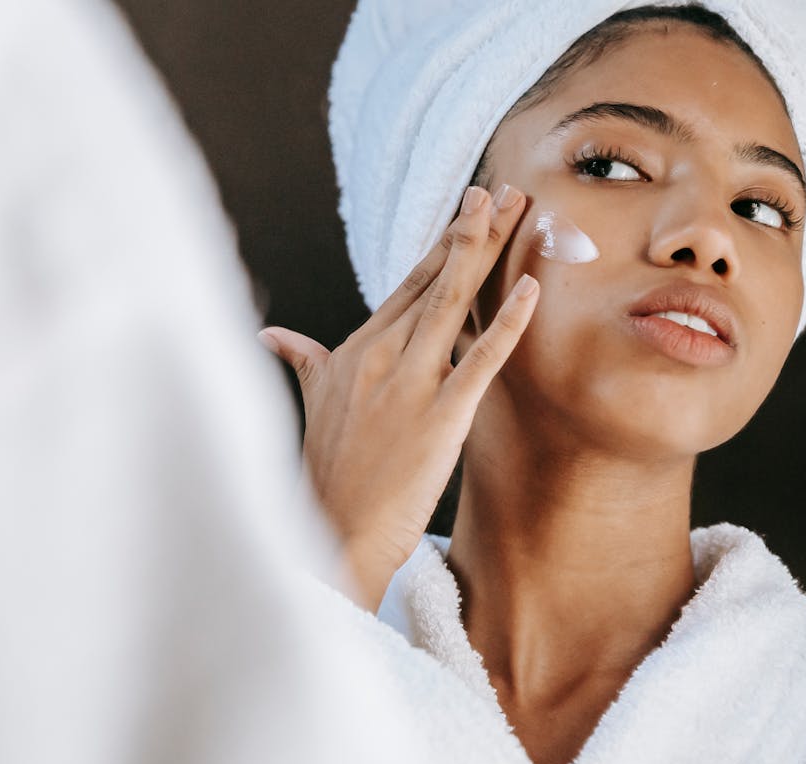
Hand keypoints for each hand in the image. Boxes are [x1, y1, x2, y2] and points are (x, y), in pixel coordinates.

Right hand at [259, 185, 537, 610]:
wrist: (330, 534)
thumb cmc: (324, 475)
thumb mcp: (312, 405)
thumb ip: (302, 360)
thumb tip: (271, 336)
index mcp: (355, 350)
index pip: (407, 285)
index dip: (441, 245)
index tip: (467, 208)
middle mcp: (381, 356)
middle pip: (435, 280)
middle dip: (471, 231)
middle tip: (503, 188)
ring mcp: (409, 384)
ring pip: (455, 302)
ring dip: (487, 251)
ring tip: (517, 209)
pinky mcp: (439, 416)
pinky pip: (480, 359)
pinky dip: (508, 321)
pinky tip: (534, 288)